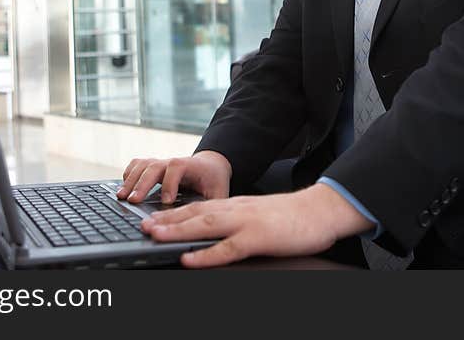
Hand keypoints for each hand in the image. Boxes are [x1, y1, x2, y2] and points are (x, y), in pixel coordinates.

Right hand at [117, 150, 231, 203]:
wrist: (211, 166)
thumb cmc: (214, 182)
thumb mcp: (218, 193)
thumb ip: (210, 206)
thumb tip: (200, 225)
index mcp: (192, 166)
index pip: (177, 167)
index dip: (170, 182)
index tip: (166, 201)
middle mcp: (174, 162)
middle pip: (155, 165)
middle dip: (142, 183)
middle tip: (133, 201)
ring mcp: (162, 163)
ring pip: (143, 164)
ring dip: (131, 180)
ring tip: (121, 197)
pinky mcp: (154, 167)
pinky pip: (138, 165)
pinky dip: (129, 174)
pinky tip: (123, 188)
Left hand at [140, 183, 374, 267]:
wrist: (321, 210)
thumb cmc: (292, 216)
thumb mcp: (259, 215)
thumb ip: (238, 222)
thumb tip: (217, 235)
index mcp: (236, 205)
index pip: (198, 207)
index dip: (173, 213)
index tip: (152, 218)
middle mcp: (236, 210)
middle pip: (194, 213)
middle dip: (166, 220)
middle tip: (142, 225)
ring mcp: (246, 222)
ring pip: (204, 226)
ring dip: (176, 230)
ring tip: (154, 235)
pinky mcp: (258, 238)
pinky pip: (227, 248)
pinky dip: (206, 254)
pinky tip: (189, 258)